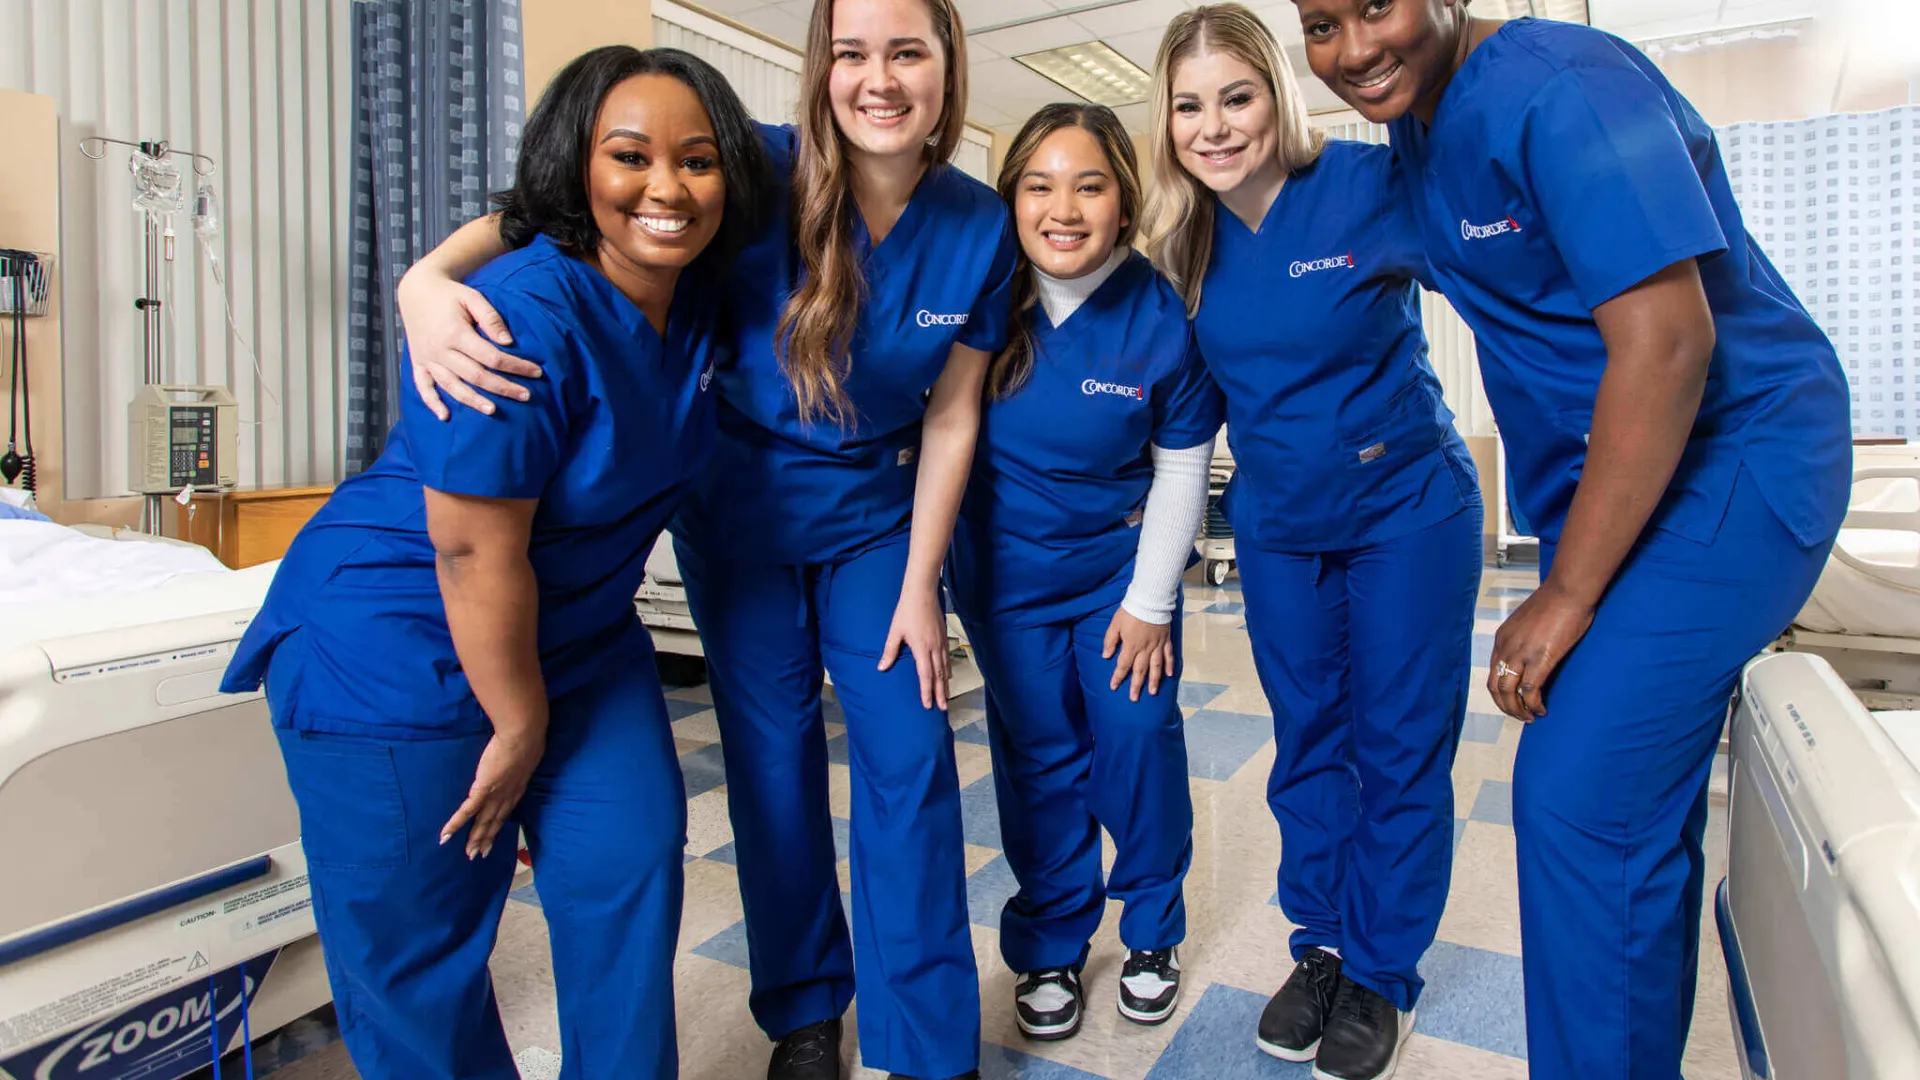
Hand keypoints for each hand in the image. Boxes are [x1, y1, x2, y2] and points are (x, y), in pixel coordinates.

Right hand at [397, 267, 540, 419]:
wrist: (417, 291)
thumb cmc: (450, 294)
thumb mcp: (472, 298)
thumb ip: (491, 318)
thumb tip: (508, 342)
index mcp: (455, 333)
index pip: (491, 357)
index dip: (515, 366)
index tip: (536, 372)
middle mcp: (440, 350)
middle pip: (476, 376)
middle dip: (503, 387)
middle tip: (526, 396)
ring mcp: (427, 358)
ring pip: (452, 386)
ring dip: (473, 401)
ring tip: (493, 411)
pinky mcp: (418, 362)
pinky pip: (423, 386)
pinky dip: (432, 403)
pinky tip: (445, 417)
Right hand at [440, 730, 544, 859]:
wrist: (523, 736)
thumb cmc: (526, 738)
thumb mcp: (525, 754)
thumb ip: (519, 760)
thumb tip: (515, 756)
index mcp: (516, 789)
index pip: (505, 812)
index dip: (498, 825)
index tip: (493, 836)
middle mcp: (507, 797)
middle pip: (494, 822)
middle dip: (486, 839)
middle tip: (479, 854)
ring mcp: (494, 795)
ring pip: (482, 822)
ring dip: (475, 838)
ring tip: (468, 853)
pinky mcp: (482, 790)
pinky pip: (466, 811)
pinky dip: (455, 824)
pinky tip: (445, 835)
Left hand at [879, 585, 950, 710]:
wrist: (922, 593)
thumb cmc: (906, 612)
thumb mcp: (894, 632)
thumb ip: (890, 651)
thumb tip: (881, 668)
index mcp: (921, 649)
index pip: (925, 675)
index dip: (927, 691)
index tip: (928, 705)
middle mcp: (934, 648)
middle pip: (939, 676)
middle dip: (940, 693)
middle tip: (942, 709)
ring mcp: (941, 643)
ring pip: (945, 668)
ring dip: (946, 684)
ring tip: (946, 697)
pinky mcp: (944, 637)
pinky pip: (947, 658)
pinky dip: (948, 670)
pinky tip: (948, 675)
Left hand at [1105, 607, 1174, 701]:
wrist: (1150, 599)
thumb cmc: (1130, 611)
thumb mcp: (1115, 624)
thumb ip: (1110, 640)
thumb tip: (1106, 656)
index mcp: (1131, 645)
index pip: (1123, 665)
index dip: (1118, 677)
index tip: (1113, 686)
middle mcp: (1145, 649)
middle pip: (1140, 670)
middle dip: (1136, 685)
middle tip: (1134, 698)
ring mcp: (1157, 645)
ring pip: (1156, 667)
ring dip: (1154, 681)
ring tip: (1152, 692)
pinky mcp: (1166, 640)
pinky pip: (1169, 655)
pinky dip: (1169, 666)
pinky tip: (1169, 675)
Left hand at [1487, 582, 1595, 722]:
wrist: (1568, 590)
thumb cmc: (1556, 601)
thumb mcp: (1530, 621)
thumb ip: (1525, 637)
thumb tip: (1532, 650)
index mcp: (1502, 638)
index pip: (1493, 672)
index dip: (1500, 691)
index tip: (1512, 700)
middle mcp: (1506, 647)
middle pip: (1496, 686)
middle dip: (1505, 706)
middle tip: (1518, 715)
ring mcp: (1521, 654)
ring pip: (1509, 693)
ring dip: (1517, 710)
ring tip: (1529, 718)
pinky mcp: (1540, 660)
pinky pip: (1530, 690)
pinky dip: (1534, 705)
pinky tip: (1541, 710)